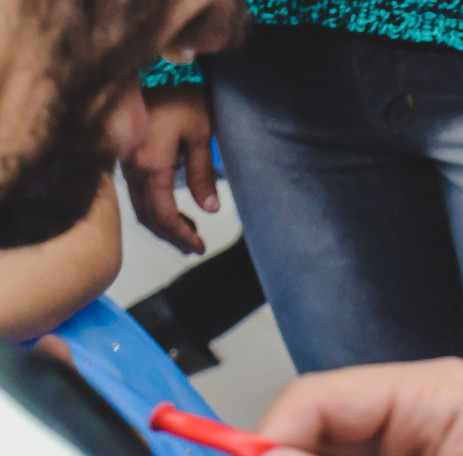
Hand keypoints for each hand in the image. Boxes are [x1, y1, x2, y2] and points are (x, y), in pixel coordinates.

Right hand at [119, 86, 215, 254]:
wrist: (149, 72)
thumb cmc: (180, 99)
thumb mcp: (199, 134)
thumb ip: (203, 174)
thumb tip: (210, 210)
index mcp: (150, 165)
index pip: (163, 215)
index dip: (181, 235)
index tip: (200, 246)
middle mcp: (132, 168)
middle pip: (148, 217)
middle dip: (172, 236)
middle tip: (195, 247)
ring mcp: (124, 164)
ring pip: (139, 208)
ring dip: (163, 226)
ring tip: (189, 234)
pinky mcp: (124, 159)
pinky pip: (136, 194)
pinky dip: (153, 209)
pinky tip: (174, 211)